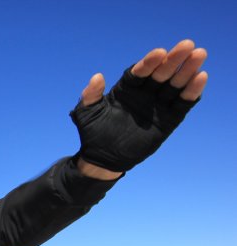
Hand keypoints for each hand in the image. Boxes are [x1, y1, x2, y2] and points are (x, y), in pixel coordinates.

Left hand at [71, 39, 207, 176]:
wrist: (103, 159)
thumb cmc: (93, 133)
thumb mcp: (86, 114)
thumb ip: (90, 95)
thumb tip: (97, 77)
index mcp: (127, 88)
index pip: (140, 71)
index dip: (149, 62)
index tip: (159, 52)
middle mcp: (145, 93)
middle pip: (161, 73)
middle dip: (174, 59)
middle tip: (187, 45)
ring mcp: (158, 105)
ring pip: (175, 85)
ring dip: (186, 71)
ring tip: (198, 55)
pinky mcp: (169, 119)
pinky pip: (182, 103)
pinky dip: (191, 92)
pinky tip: (200, 78)